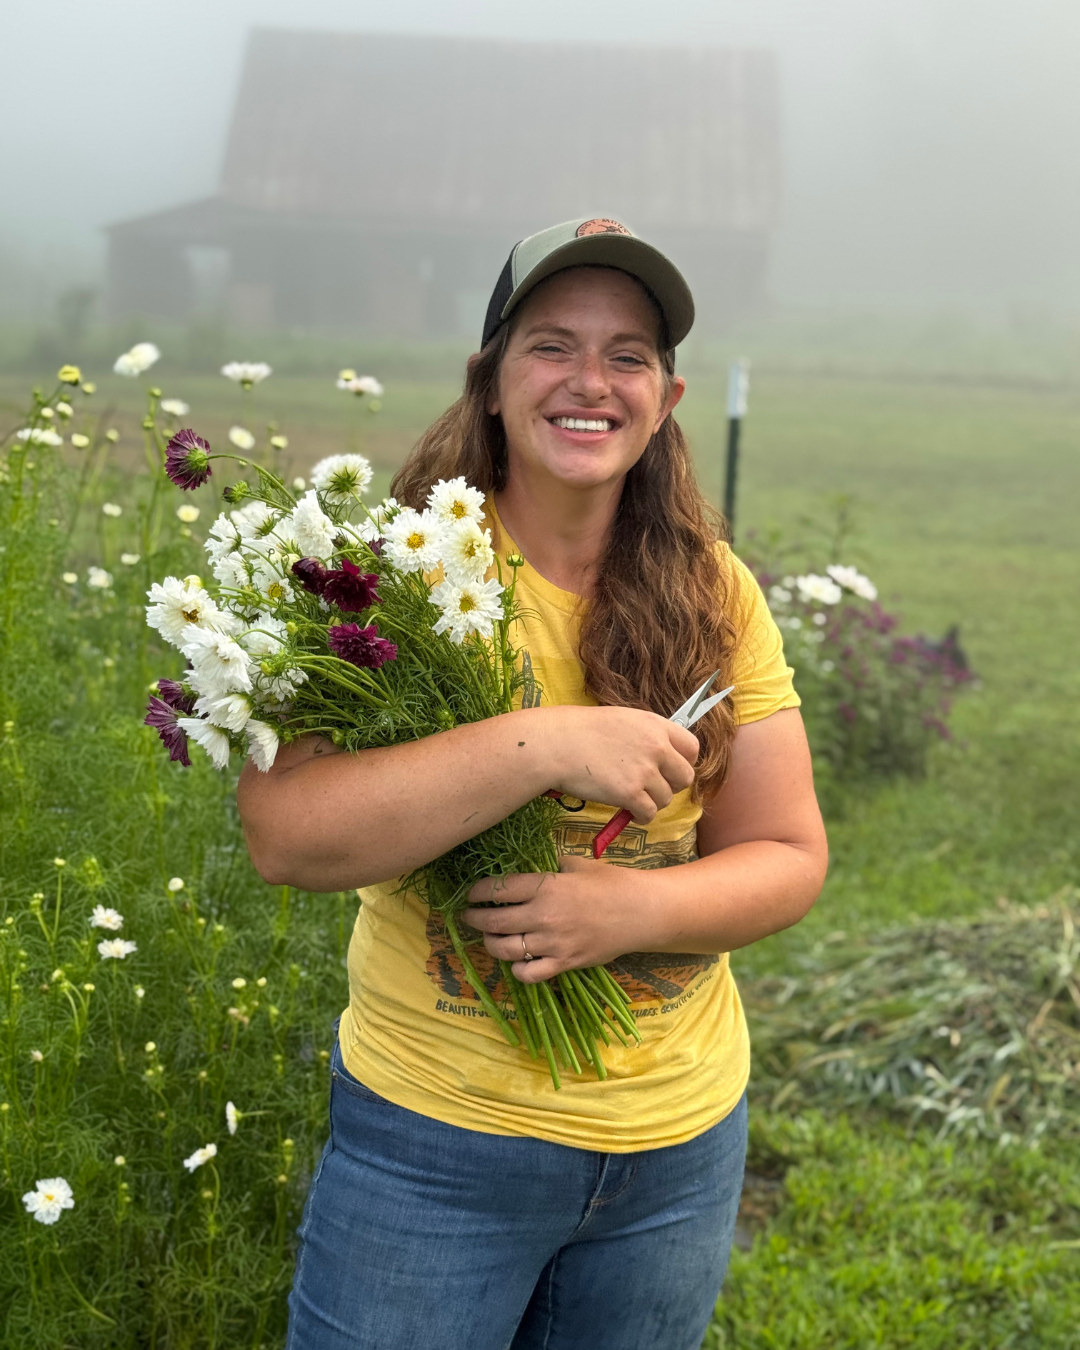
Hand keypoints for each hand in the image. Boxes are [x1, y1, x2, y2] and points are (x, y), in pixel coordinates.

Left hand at [461, 855, 661, 983]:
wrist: (642, 912)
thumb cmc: (611, 882)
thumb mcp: (577, 864)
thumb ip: (550, 866)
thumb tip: (530, 866)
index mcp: (545, 886)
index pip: (498, 889)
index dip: (478, 891)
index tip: (472, 893)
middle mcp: (543, 916)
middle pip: (494, 921)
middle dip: (474, 919)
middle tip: (469, 916)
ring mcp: (552, 943)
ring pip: (505, 950)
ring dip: (489, 944)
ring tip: (488, 938)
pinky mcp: (564, 964)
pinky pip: (529, 974)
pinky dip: (517, 970)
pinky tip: (516, 961)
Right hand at [535, 705, 697, 823]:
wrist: (555, 744)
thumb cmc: (580, 731)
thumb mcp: (622, 720)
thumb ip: (646, 735)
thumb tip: (661, 756)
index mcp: (655, 725)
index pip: (692, 747)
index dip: (683, 762)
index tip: (670, 769)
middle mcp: (656, 747)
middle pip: (685, 777)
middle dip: (671, 786)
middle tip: (652, 788)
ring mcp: (644, 771)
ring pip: (666, 798)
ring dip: (652, 802)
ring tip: (632, 798)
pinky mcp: (630, 793)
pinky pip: (650, 813)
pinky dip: (641, 816)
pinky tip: (629, 811)